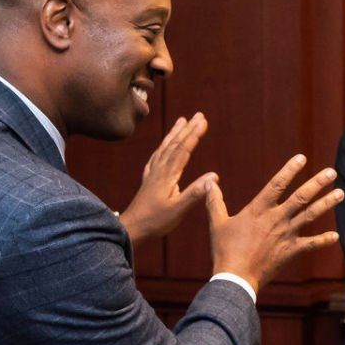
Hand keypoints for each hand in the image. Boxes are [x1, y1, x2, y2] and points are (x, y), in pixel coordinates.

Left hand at [118, 113, 212, 248]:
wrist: (131, 229)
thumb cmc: (155, 221)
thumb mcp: (178, 210)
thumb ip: (195, 193)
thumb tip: (214, 177)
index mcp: (168, 176)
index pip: (183, 150)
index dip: (194, 135)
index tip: (203, 121)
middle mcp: (159, 171)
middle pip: (175, 145)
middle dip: (188, 129)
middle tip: (199, 115)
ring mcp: (152, 175)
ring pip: (164, 148)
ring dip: (175, 134)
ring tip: (182, 121)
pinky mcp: (148, 181)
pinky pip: (156, 158)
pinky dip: (162, 148)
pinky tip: (162, 147)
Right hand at [207, 154, 343, 292]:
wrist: (235, 277)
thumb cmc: (224, 250)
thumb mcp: (217, 223)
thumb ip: (214, 201)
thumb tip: (208, 183)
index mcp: (258, 210)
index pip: (277, 184)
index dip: (290, 170)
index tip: (302, 158)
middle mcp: (276, 219)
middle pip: (301, 197)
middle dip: (318, 183)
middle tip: (332, 172)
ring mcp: (286, 235)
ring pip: (310, 215)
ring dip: (327, 204)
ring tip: (341, 193)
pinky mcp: (290, 252)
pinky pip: (310, 244)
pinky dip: (324, 240)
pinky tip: (336, 236)